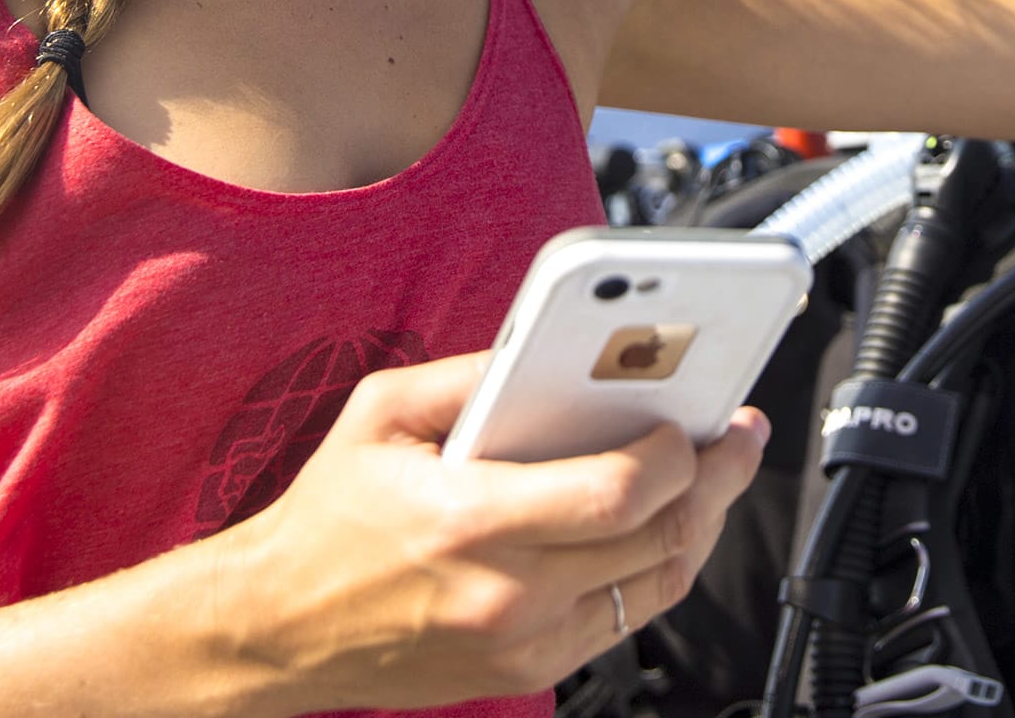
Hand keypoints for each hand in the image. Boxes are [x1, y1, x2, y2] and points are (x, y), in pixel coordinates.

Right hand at [207, 350, 767, 710]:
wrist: (275, 629)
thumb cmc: (325, 519)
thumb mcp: (381, 414)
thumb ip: (469, 372)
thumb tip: (548, 344)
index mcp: (472, 520)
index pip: (617, 497)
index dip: (678, 456)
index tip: (697, 417)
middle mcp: (508, 593)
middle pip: (655, 540)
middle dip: (714, 481)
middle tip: (739, 435)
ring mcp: (523, 643)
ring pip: (654, 588)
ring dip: (699, 526)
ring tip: (717, 475)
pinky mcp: (527, 671)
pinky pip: (621, 620)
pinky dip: (655, 570)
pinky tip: (667, 525)